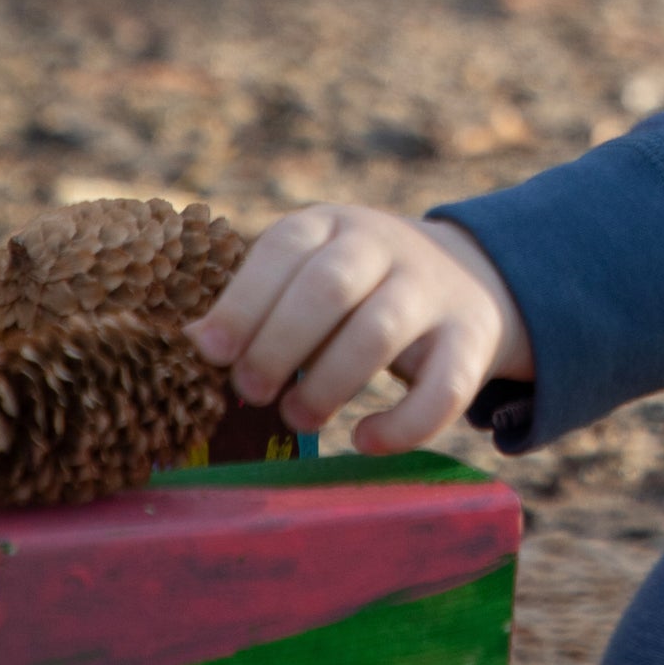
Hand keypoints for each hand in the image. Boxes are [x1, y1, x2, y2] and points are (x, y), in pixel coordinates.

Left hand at [185, 206, 534, 454]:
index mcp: (332, 224)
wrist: (470, 277)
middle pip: (330, 285)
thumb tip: (192, 342)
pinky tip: (365, 440)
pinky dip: (402, 424)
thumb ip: (261, 304)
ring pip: (381, 330)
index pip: (284, 247)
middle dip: (279, 344)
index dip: (243, 301)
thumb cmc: (357, 290)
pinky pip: (443, 387)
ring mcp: (432, 290)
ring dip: (328, 383)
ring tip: (298, 416)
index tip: (210, 352)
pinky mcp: (472, 339)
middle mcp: (385, 246)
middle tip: (250, 391)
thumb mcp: (310, 273)